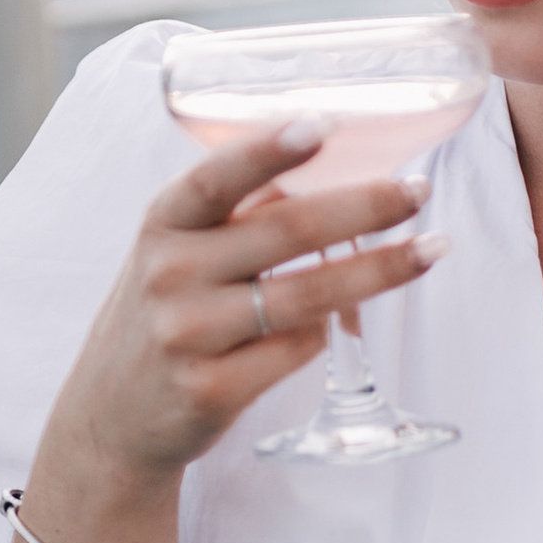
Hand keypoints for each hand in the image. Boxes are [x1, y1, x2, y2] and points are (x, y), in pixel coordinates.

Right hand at [25, 124, 444, 542]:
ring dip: (379, 271)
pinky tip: (344, 320)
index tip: (322, 125)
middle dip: (365, 208)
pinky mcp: (212, 390)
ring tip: (430, 249)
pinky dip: (328, 331)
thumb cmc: (163, 314)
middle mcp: (170, 275)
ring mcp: (189, 335)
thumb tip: (327, 172)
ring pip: (306, 296)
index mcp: (163, 225)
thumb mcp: (176, 252)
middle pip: (286, 233)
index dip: (269, 151)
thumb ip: (235, 215)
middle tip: (418, 191)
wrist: (112, 416)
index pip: (215, 179)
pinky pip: (297, 350)